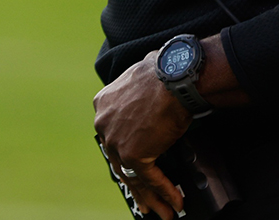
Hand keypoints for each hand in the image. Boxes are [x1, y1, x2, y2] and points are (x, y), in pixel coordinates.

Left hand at [94, 48, 191, 219]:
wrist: (173, 76)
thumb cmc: (164, 72)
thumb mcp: (140, 81)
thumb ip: (138, 98)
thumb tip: (151, 103)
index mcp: (103, 104)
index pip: (112, 136)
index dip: (122, 154)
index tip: (132, 166)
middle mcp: (103, 123)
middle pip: (118, 160)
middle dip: (134, 183)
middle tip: (144, 200)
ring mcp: (116, 140)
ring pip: (132, 175)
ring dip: (149, 196)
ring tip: (162, 211)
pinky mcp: (133, 153)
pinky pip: (149, 179)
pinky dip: (164, 192)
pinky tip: (175, 202)